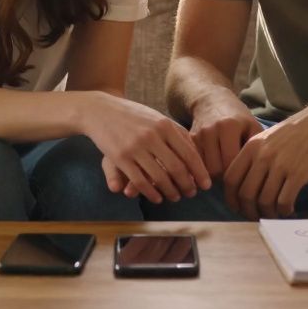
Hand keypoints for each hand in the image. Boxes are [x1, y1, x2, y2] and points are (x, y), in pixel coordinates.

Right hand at [82, 92, 211, 203]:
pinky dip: (151, 193)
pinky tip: (157, 198)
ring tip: (175, 197)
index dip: (200, 172)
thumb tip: (196, 151)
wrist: (101, 110)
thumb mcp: (157, 118)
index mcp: (165, 125)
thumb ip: (177, 133)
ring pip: (159, 177)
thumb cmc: (134, 116)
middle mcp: (152, 136)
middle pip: (177, 168)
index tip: (206, 184)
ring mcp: (135, 147)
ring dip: (170, 191)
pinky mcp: (120, 158)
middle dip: (187, 185)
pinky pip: (140, 181)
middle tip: (191, 193)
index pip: (189, 153)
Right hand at [187, 94, 262, 180]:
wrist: (211, 99)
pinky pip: (195, 162)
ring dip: (213, 175)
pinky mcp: (189, 140)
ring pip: (203, 169)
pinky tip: (212, 165)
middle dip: (225, 177)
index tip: (244, 175)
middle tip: (233, 175)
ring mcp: (198, 135)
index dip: (239, 173)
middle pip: (216, 169)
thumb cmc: (237, 117)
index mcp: (230, 127)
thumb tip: (255, 173)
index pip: (232, 163)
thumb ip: (256, 148)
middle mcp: (211, 130)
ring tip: (223, 171)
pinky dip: (203, 168)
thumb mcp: (252, 127)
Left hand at [223, 103, 307, 219]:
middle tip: (256, 216)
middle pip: (245, 194)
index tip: (238, 207)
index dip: (231, 197)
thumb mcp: (269, 137)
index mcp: (252, 147)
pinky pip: (284, 201)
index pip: (230, 178)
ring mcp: (280, 165)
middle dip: (248, 211)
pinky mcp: (298, 174)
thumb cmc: (298, 130)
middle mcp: (262, 156)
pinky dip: (284, 211)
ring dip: (268, 213)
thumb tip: (246, 182)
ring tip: (274, 214)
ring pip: (264, 201)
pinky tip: (289, 210)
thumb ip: (255, 156)